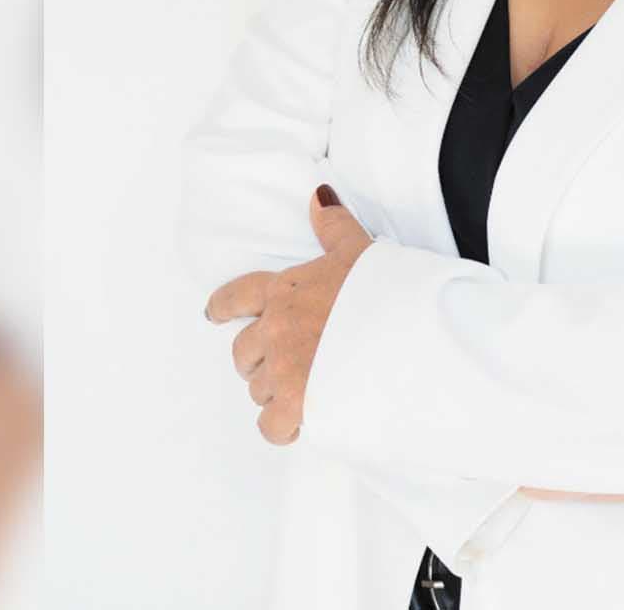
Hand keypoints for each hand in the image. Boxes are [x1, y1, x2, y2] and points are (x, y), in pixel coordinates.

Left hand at [203, 183, 374, 445]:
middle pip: (243, 353)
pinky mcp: (297, 403)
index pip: (235, 296)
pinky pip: (271, 425)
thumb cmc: (388, 292)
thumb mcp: (361, 250)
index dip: (222, 308)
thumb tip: (318, 195)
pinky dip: (283, 427)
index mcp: (285, 290)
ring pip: (258, 390)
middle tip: (289, 365)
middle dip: (260, 361)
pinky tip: (304, 423)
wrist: (409, 335)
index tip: (214, 315)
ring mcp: (283, 368)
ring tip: (309, 391)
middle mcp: (275, 328)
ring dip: (277, 393)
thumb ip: (334, 225)